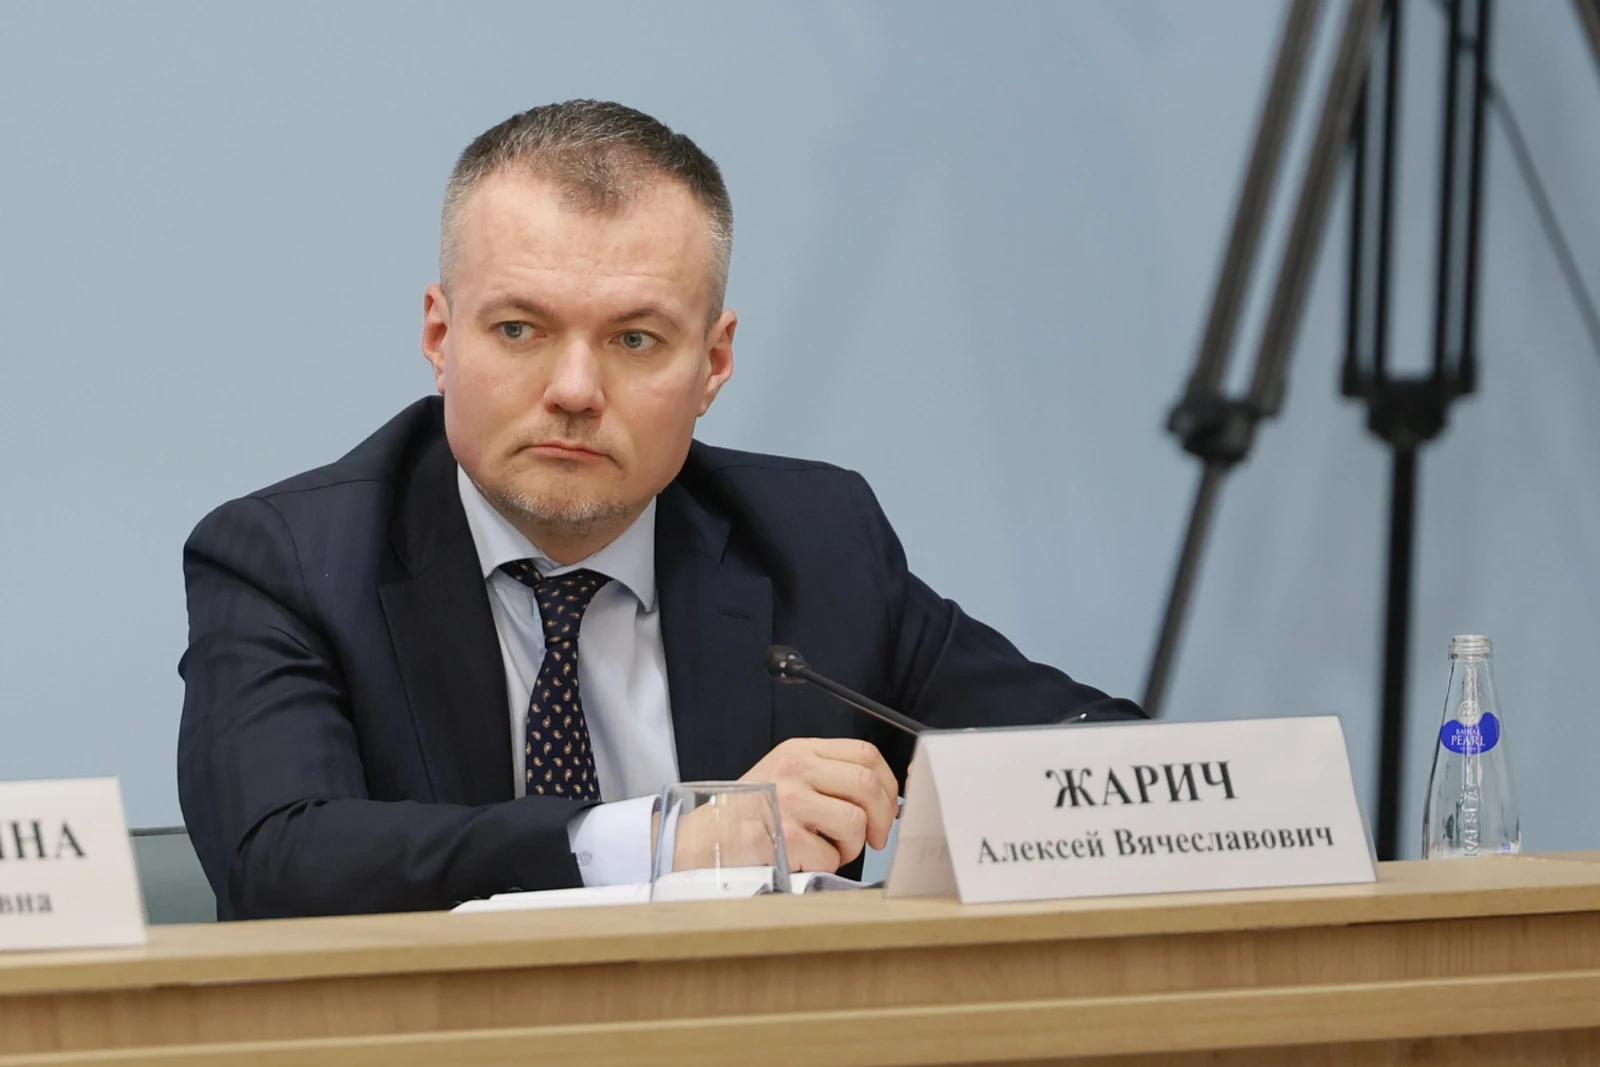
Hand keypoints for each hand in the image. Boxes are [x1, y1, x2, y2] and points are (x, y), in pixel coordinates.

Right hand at [739, 737, 899, 872]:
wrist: (708, 837)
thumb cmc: (751, 811)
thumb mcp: (785, 774)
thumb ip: (827, 775)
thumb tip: (883, 798)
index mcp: (799, 751)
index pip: (865, 754)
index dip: (888, 783)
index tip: (888, 805)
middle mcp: (795, 770)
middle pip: (867, 784)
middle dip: (883, 817)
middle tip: (876, 837)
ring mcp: (789, 802)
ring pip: (855, 821)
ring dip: (853, 845)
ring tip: (833, 849)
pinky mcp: (785, 838)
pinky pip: (832, 855)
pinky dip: (828, 864)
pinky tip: (809, 859)